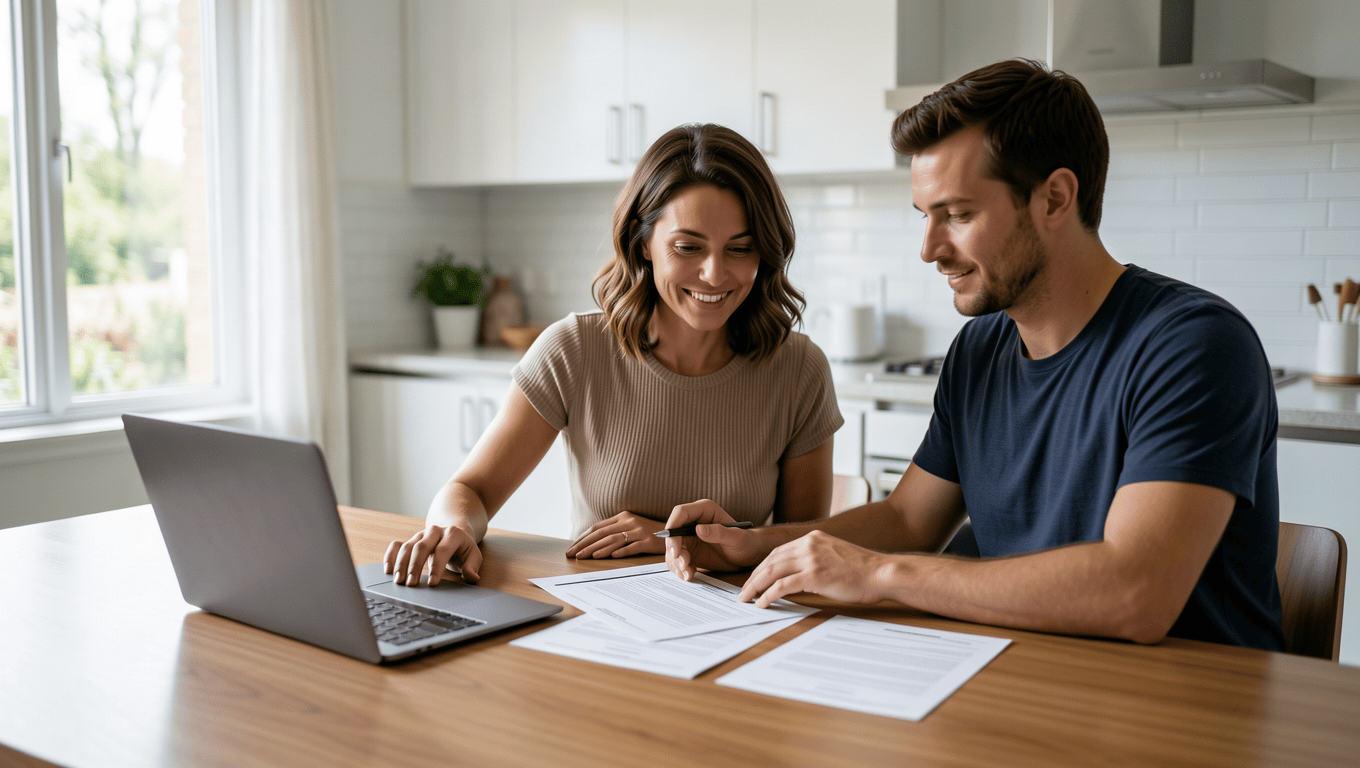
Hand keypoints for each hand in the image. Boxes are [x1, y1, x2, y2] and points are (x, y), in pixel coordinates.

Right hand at [383, 525, 482, 585]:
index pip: (442, 550)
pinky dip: (390, 556)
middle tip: (411, 584)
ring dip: (401, 564)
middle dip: (415, 566)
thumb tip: (472, 578)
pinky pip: (397, 545)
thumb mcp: (474, 555)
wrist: (454, 532)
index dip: (437, 568)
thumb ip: (472, 566)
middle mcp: (435, 531)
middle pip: (422, 547)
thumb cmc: (463, 548)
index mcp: (453, 534)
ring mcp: (421, 534)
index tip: (432, 584)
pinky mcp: (411, 539)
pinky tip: (388, 570)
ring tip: (398, 581)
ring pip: (408, 546)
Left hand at [565, 512, 664, 558]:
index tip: (572, 547)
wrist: (674, 532)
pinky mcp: (649, 541)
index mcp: (623, 517)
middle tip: (573, 554)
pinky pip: (632, 547)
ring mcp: (640, 531)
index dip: (583, 538)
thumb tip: (593, 543)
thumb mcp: (631, 526)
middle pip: (603, 534)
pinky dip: (619, 551)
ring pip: (614, 540)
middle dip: (585, 545)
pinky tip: (609, 557)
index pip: (598, 528)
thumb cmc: (649, 532)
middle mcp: (630, 522)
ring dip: (597, 549)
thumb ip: (615, 530)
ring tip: (585, 557)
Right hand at [664, 499, 766, 580]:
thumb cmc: (746, 542)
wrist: (749, 556)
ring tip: (688, 573)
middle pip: (673, 532)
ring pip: (672, 547)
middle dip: (674, 550)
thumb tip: (698, 529)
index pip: (681, 513)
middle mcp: (694, 521)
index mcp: (704, 510)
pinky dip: (679, 568)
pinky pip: (677, 558)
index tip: (675, 548)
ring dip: (676, 562)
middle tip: (683, 564)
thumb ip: (719, 532)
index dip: (673, 527)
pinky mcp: (689, 550)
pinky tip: (689, 574)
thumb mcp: (736, 538)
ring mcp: (690, 536)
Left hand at [737, 530, 888, 607]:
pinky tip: (762, 603)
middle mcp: (809, 544)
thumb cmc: (864, 570)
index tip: (754, 579)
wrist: (882, 573)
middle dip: (754, 577)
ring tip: (746, 599)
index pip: (778, 552)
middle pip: (771, 560)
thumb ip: (817, 559)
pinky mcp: (814, 575)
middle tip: (743, 592)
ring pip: (772, 571)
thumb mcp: (836, 555)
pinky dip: (768, 595)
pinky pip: (783, 585)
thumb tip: (800, 575)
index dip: (763, 567)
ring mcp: (811, 558)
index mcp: (813, 538)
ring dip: (756, 587)